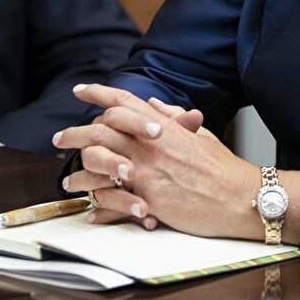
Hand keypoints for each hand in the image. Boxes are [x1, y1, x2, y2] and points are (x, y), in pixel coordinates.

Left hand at [55, 84, 259, 239]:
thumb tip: (155, 104)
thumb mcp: (200, 134)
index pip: (124, 101)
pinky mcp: (149, 198)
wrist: (239, 197)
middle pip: (100, 130)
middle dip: (74, 132)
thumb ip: (174, 118)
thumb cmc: (223, 168)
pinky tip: (89, 209)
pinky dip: (97, 204)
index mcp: (164, 126)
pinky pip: (112, 198)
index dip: (98, 93)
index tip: (80, 90)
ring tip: (68, 180)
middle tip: (60, 138)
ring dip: (78, 172)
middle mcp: (151, 144)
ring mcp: (148, 170)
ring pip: (98, 163)